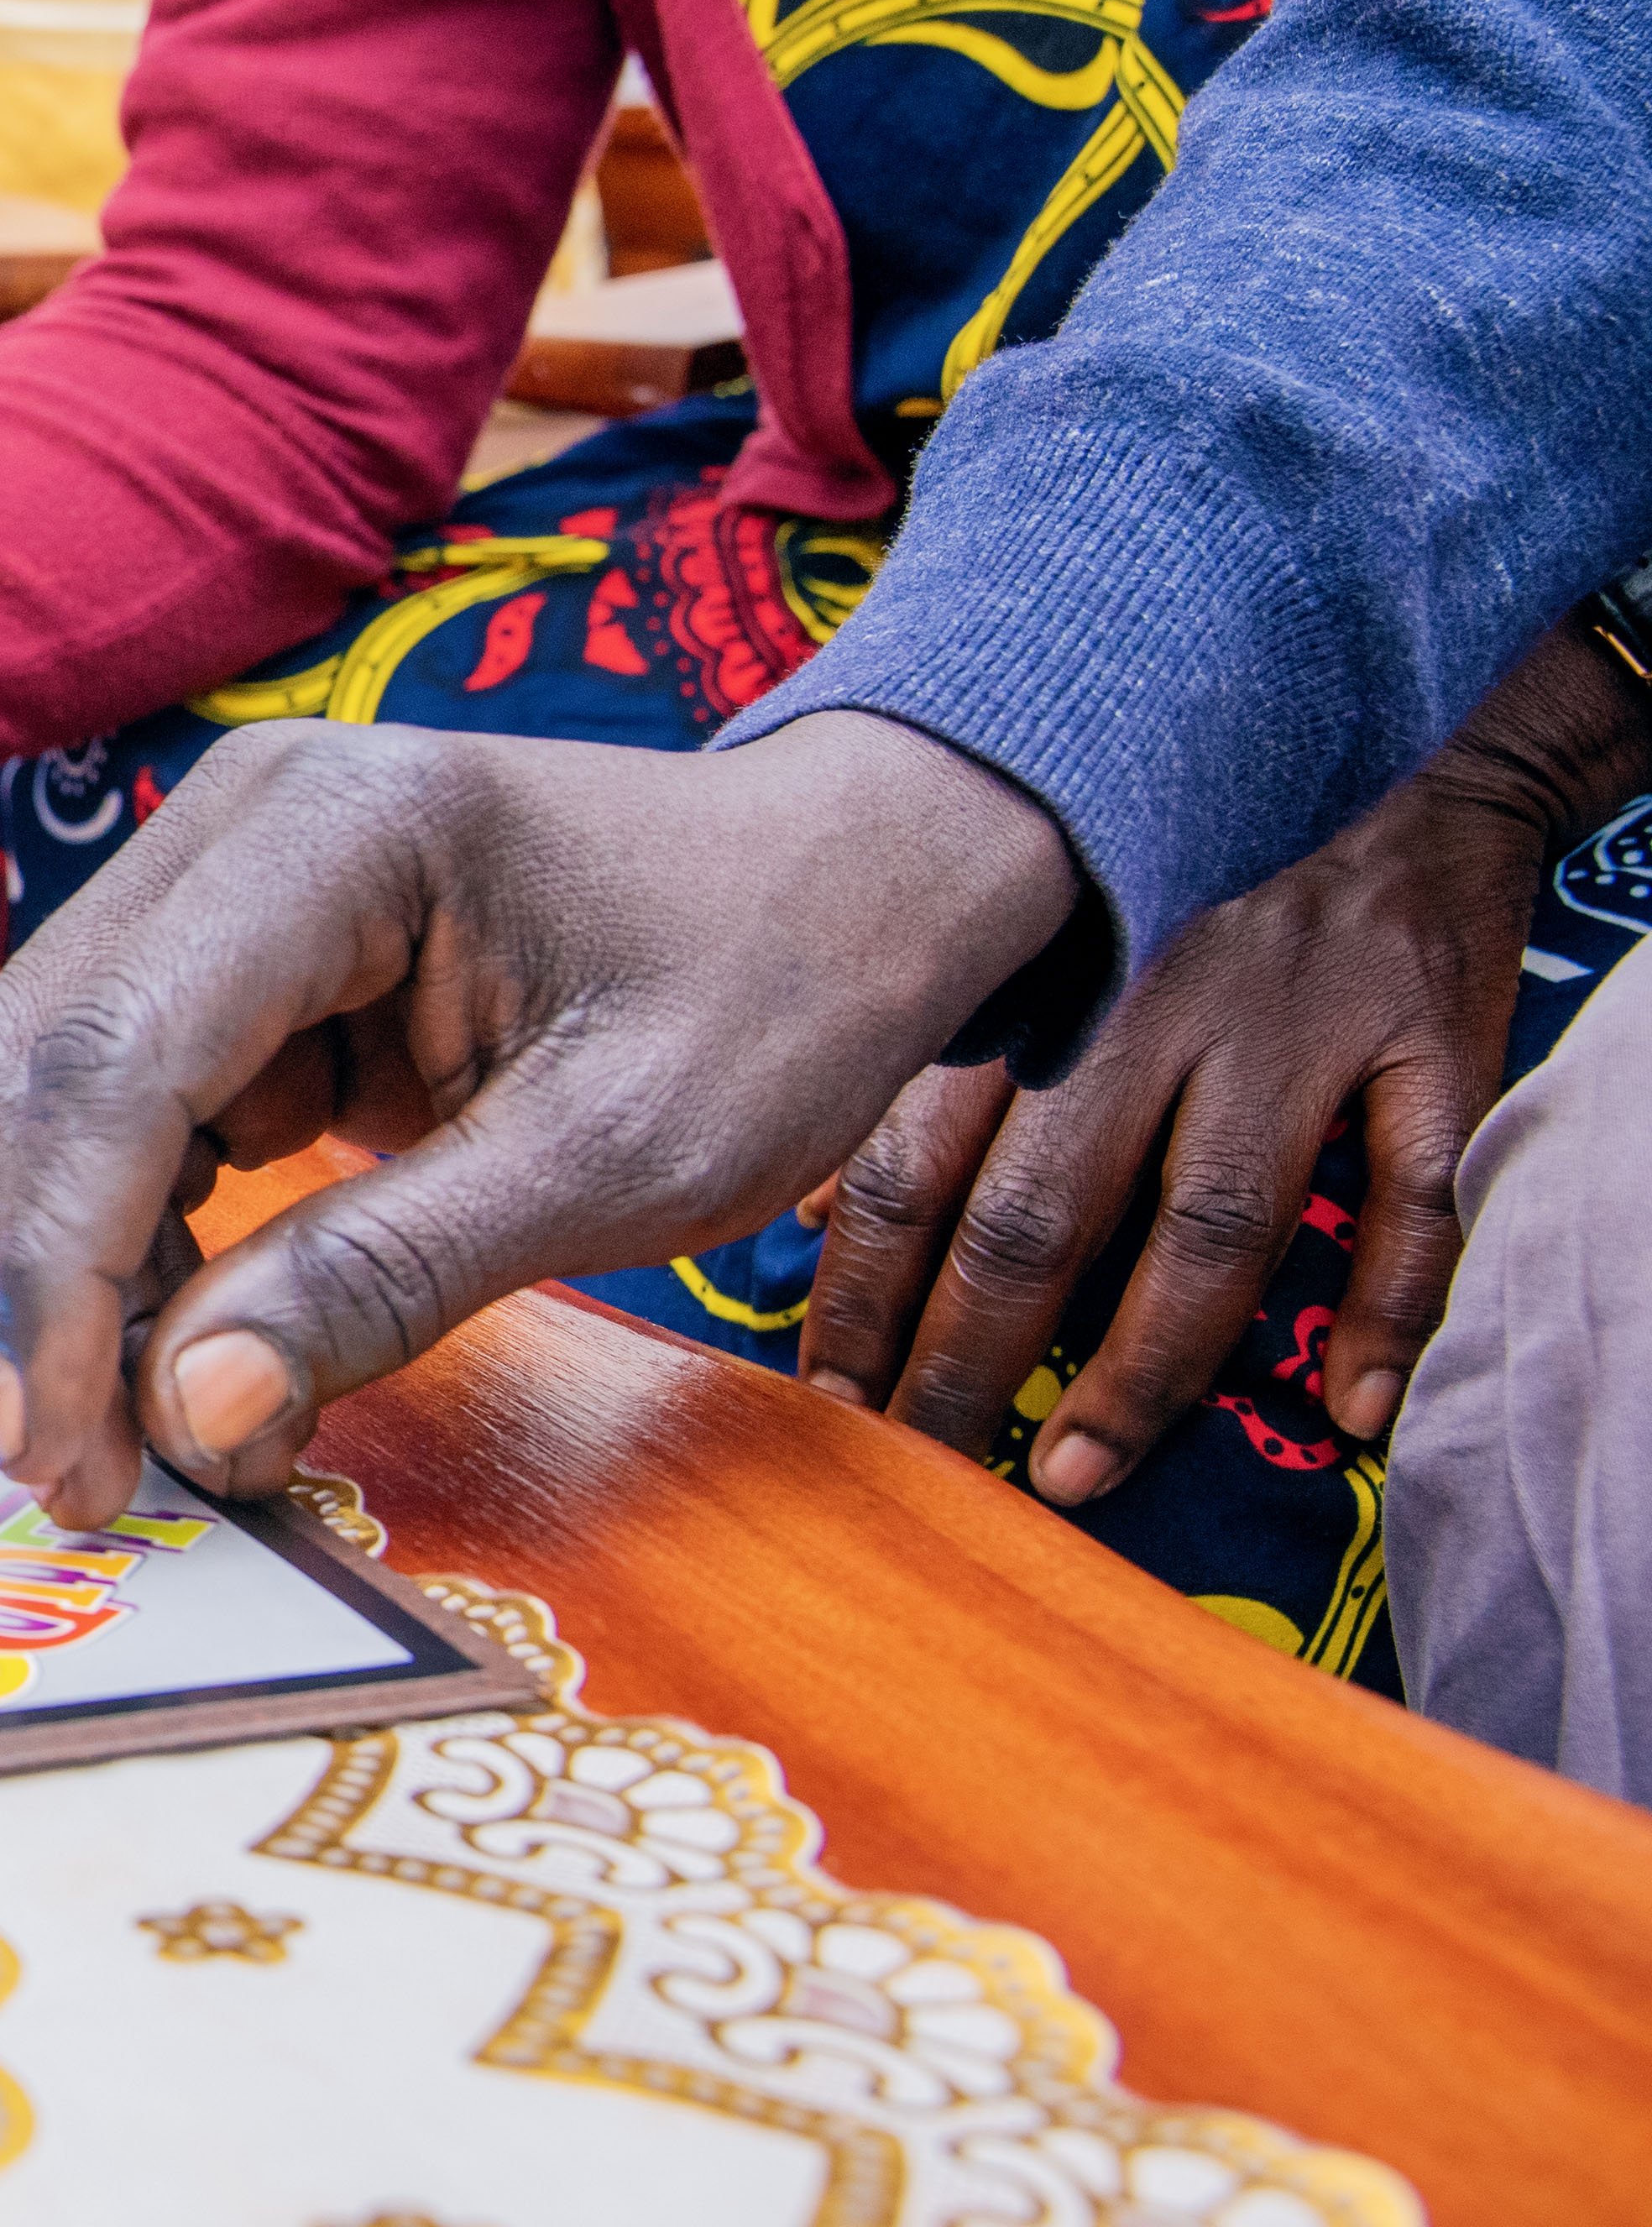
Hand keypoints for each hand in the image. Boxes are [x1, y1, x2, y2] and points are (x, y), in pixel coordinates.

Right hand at [0, 714, 1076, 1528]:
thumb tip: (187, 1417)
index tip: (67, 1453)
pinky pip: (113, 1099)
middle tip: (80, 1478)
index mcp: (337, 829)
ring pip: (45, 1085)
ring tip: (130, 1426)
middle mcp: (237, 818)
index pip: (114, 1062)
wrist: (852, 881)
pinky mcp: (230, 949)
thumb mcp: (622, 1159)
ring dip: (60, 1265)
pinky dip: (119, 1232)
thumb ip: (393, 1277)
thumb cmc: (776, 990)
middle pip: (36, 1064)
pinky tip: (179, 1335)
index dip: (62, 1272)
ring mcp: (220, 873)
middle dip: (31, 1284)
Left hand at [795, 631, 1642, 1497]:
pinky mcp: (1430, 1036)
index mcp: (1029, 987)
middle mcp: (1148, 1005)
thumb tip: (798, 1217)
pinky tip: (1358, 1409)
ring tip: (1080, 1472)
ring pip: (1211, 1220)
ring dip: (1142, 1365)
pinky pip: (1416, 1192)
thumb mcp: (1030, 951)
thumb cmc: (1174, 883)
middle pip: (1040, 1208)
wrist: (1389, 754)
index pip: (910, 1158)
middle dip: (972, 1355)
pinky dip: (1393, 1307)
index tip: (827, 1403)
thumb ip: (923, 1079)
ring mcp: (1296, 1023)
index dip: (860, 1293)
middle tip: (932, 1471)